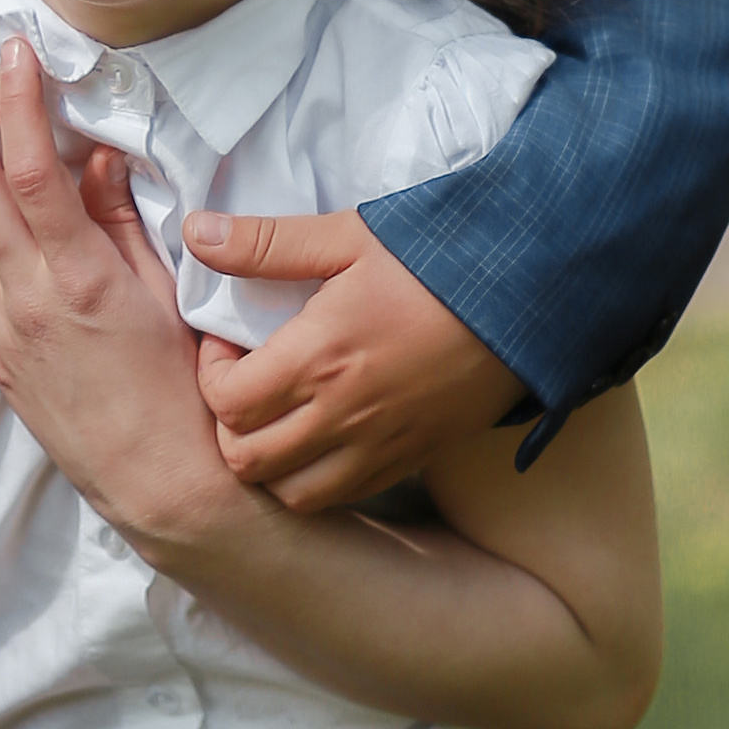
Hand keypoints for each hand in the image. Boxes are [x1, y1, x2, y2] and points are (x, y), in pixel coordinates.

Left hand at [0, 38, 252, 559]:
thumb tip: (96, 156)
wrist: (167, 486)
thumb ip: (124, 224)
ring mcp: (4, 330)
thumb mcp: (170, 297)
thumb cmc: (188, 393)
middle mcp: (29, 300)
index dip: (15, 104)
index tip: (16, 53)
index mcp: (80, 279)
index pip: (29, 171)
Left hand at [180, 210, 521, 509]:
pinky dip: (319, 478)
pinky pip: (348, 495)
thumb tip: (196, 232)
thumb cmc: (439, 258)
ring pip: (294, 494)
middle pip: (248, 462)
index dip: (211, 375)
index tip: (228, 342)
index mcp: (320, 359)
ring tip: (280, 413)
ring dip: (271, 462)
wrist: (533, 294)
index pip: (227, 404)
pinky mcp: (415, 458)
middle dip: (229, 425)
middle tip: (245, 380)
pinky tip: (324, 432)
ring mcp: (383, 447)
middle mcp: (345, 416)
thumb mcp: (349, 235)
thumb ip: (266, 242)